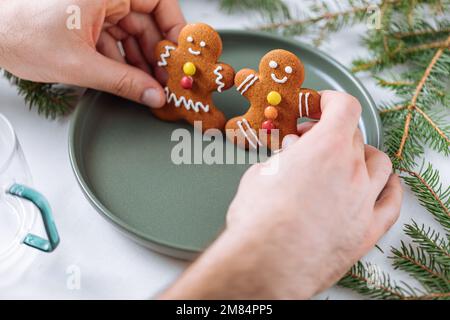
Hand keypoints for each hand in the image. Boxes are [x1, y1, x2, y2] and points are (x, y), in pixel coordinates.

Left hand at [0, 0, 184, 107]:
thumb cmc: (21, 35)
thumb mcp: (81, 65)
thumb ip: (123, 82)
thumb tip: (153, 95)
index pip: (158, 1)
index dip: (175, 28)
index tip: (182, 54)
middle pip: (147, 22)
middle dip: (157, 54)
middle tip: (167, 80)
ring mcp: (96, 8)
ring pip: (133, 35)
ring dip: (142, 62)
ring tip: (151, 87)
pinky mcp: (88, 22)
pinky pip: (117, 41)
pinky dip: (125, 62)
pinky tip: (132, 81)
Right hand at [161, 91, 402, 298]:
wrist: (268, 264)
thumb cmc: (259, 219)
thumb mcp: (261, 174)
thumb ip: (283, 158)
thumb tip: (292, 154)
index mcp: (325, 148)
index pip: (343, 107)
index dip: (330, 99)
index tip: (320, 104)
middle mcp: (352, 170)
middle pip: (355, 136)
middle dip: (331, 131)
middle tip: (311, 139)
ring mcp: (365, 201)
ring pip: (379, 164)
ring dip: (362, 155)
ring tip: (346, 160)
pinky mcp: (368, 230)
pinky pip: (392, 202)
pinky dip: (389, 187)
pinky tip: (384, 184)